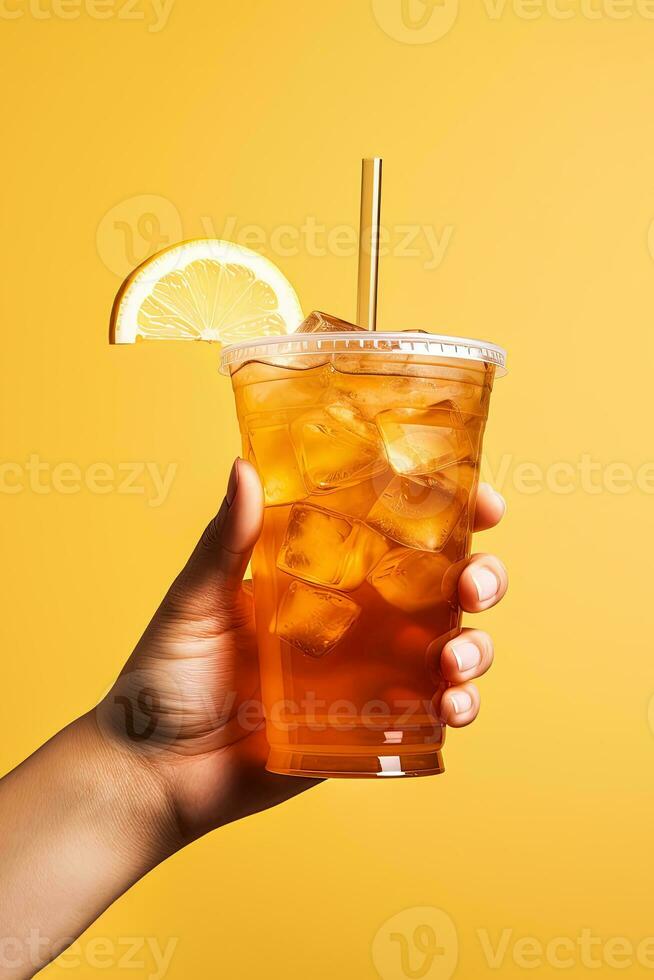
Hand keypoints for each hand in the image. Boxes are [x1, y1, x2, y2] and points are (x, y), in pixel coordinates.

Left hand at [97, 460, 506, 844]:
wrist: (155, 772)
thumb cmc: (166, 676)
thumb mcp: (196, 600)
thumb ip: (225, 541)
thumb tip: (246, 467)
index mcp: (322, 573)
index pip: (396, 532)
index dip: (450, 514)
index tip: (482, 503)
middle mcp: (356, 617)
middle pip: (444, 586)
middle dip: (481, 578)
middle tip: (473, 585)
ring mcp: (368, 673)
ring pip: (451, 647)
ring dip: (476, 648)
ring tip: (454, 662)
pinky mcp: (368, 727)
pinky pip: (429, 713)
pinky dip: (455, 707)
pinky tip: (447, 707)